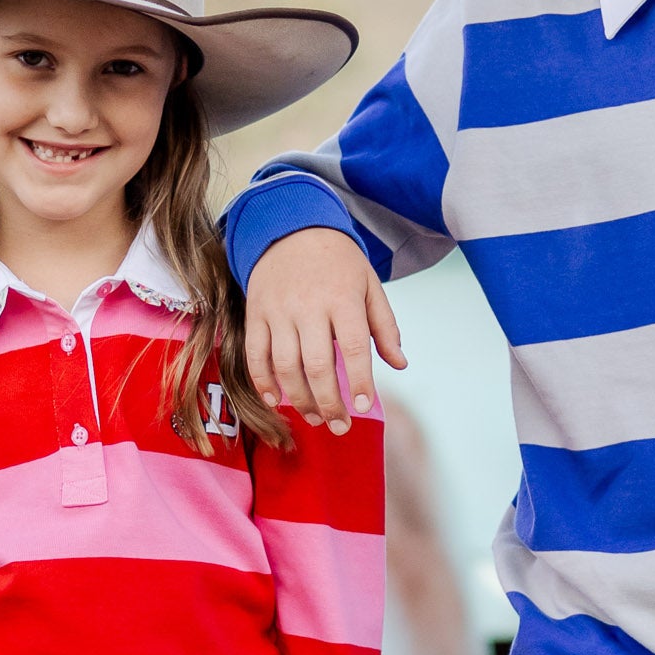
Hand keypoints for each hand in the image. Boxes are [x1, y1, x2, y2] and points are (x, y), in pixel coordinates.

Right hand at [244, 227, 405, 433]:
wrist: (290, 228)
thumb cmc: (337, 262)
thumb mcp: (369, 284)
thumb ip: (384, 326)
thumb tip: (399, 365)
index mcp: (342, 298)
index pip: (352, 346)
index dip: (358, 380)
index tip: (363, 407)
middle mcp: (308, 306)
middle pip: (317, 364)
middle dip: (329, 402)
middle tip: (339, 426)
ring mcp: (278, 311)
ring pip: (285, 366)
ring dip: (299, 399)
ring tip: (315, 417)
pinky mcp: (255, 314)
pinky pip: (255, 355)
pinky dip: (263, 383)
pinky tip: (276, 401)